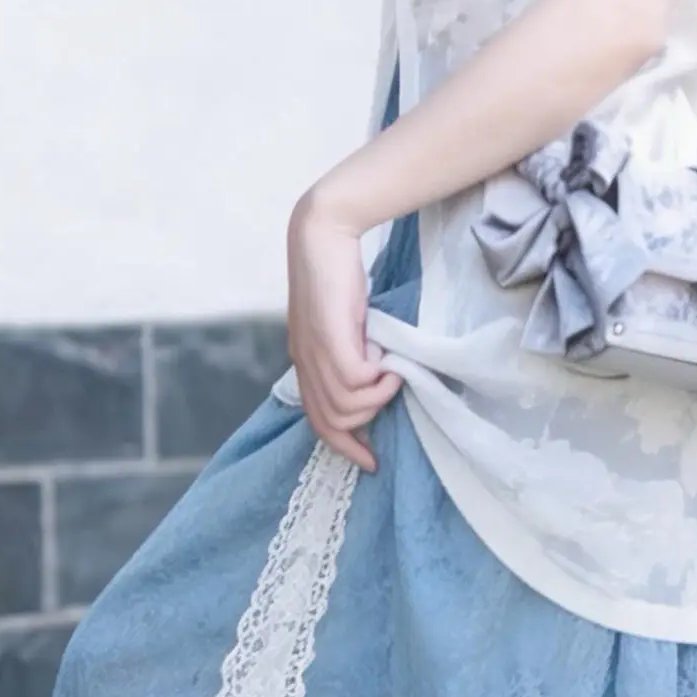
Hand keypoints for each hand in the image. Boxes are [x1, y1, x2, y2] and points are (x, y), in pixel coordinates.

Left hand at [286, 192, 400, 471]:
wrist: (324, 235)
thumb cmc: (338, 275)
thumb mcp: (345, 324)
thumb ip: (352, 351)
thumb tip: (375, 379)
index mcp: (305, 363)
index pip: (318, 422)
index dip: (344, 447)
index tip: (371, 461)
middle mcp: (304, 363)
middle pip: (331, 423)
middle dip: (365, 428)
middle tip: (391, 401)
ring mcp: (314, 352)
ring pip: (346, 406)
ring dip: (377, 396)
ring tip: (392, 371)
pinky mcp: (330, 338)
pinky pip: (355, 381)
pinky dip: (379, 378)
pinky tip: (389, 359)